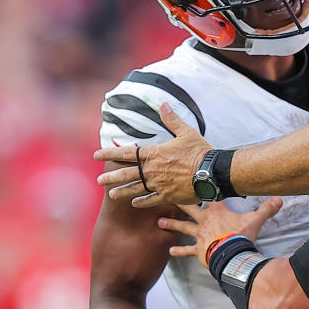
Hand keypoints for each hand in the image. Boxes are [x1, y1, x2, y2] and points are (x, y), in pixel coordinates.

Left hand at [94, 103, 212, 206]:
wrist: (211, 172)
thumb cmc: (200, 151)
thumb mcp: (186, 132)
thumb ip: (172, 120)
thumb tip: (163, 104)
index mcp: (154, 153)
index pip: (127, 153)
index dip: (110, 153)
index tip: (97, 155)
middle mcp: (152, 170)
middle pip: (126, 173)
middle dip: (111, 177)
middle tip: (99, 180)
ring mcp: (158, 184)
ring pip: (135, 188)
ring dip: (122, 191)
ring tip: (112, 194)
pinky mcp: (168, 195)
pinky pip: (150, 200)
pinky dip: (141, 202)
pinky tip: (134, 203)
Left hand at [157, 198, 283, 267]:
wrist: (232, 254)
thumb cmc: (242, 235)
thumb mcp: (256, 220)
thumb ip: (267, 209)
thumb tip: (279, 199)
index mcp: (217, 211)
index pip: (209, 196)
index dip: (203, 188)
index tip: (193, 180)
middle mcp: (205, 220)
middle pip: (190, 209)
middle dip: (178, 203)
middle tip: (165, 197)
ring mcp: (200, 235)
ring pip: (183, 227)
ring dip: (172, 224)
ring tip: (159, 222)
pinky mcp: (198, 249)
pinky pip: (187, 250)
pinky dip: (179, 250)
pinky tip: (170, 250)